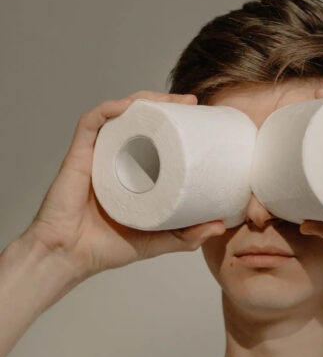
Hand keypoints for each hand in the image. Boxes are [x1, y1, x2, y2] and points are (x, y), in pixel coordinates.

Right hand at [24, 91, 226, 280]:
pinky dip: (110, 109)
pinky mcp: (78, 155)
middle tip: (192, 104)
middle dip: (166, 105)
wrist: (69, 256)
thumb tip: (220, 225)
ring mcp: (97, 154)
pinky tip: (130, 106)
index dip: (177, 125)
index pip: (156, 139)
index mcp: (134, 172)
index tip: (202, 121)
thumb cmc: (107, 247)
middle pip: (140, 119)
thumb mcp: (158, 240)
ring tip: (171, 100)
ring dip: (145, 100)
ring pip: (119, 113)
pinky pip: (91, 122)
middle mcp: (116, 157)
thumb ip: (188, 235)